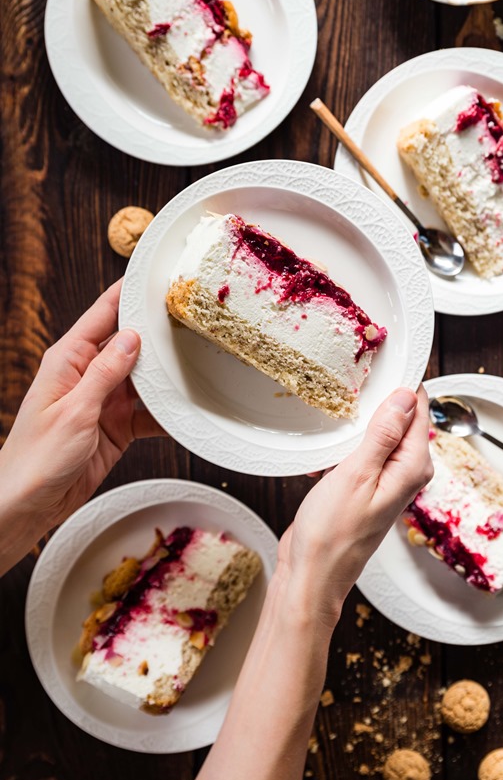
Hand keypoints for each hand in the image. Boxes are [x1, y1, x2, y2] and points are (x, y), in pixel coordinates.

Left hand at [0, 279, 164, 572]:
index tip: (154, 275)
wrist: (29, 504)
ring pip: (143, 377)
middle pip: (129, 343)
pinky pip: (148, 412)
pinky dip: (166, 412)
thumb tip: (132, 337)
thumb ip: (106, 373)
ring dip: (166, 375)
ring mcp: (103, 400)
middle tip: (192, 319)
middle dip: (157, 332)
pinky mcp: (116, 426)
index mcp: (68, 359)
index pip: (102, 314)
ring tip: (197, 362)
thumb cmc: (37, 457)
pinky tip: (185, 409)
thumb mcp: (75, 410)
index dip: (127, 292)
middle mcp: (88, 374)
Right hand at [278, 386, 431, 626]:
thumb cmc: (331, 534)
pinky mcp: (365, 486)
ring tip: (334, 413)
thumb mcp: (356, 475)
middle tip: (350, 381)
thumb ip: (383, 435)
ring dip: (357, 423)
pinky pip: (362, 451)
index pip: (419, 409)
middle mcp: (405, 472)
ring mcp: (385, 479)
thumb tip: (406, 397)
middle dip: (378, 399)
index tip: (381, 361)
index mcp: (412, 466)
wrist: (312, 576)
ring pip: (378, 433)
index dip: (402, 382)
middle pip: (400, 418)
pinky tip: (325, 450)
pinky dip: (345, 445)